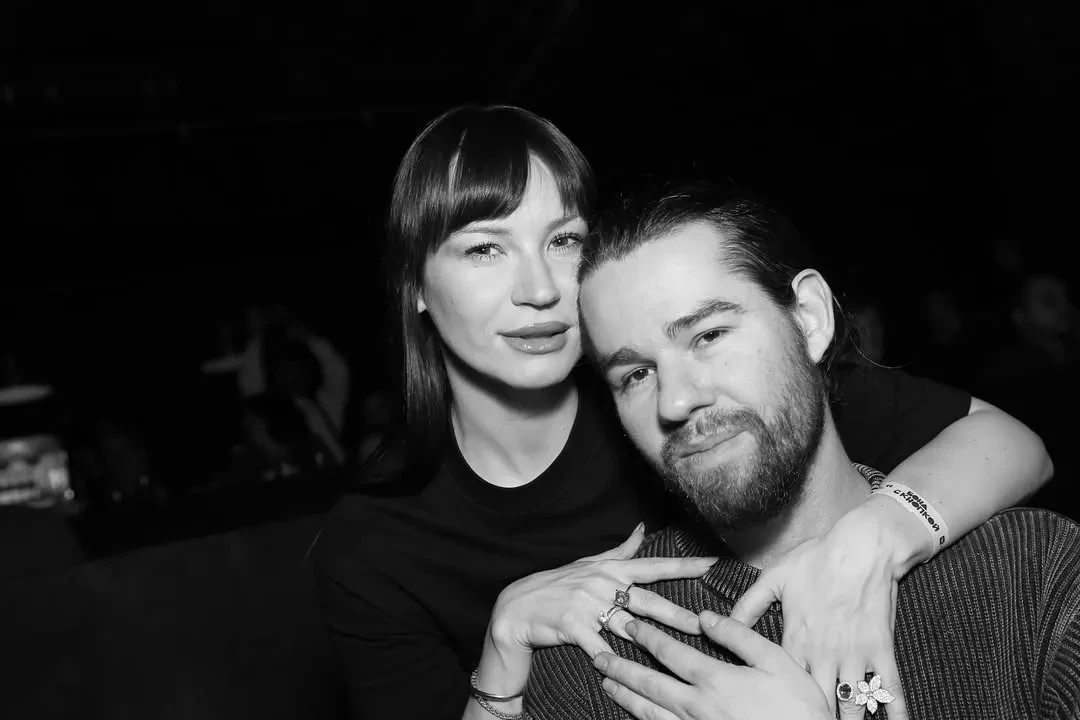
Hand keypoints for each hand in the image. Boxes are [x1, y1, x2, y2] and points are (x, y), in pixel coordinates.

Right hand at [489, 523, 716, 658]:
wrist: (517, 608)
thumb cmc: (556, 586)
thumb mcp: (589, 563)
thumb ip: (620, 551)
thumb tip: (642, 528)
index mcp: (610, 570)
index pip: (653, 566)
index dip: (683, 565)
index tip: (710, 564)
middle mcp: (602, 584)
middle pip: (648, 601)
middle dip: (677, 613)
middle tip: (703, 623)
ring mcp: (587, 605)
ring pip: (628, 626)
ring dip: (652, 640)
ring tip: (676, 653)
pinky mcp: (574, 626)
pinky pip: (599, 647)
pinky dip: (611, 660)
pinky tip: (625, 671)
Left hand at [594, 612, 832, 719]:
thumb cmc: (797, 706)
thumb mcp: (776, 660)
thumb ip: (739, 636)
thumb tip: (707, 616)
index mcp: (715, 679)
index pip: (670, 652)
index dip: (648, 636)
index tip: (630, 624)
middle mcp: (697, 705)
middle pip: (649, 683)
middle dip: (622, 667)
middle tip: (599, 655)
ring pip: (650, 711)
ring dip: (625, 695)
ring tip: (606, 682)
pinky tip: (634, 715)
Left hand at [729, 503, 910, 717]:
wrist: (861, 546)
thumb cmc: (816, 558)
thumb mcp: (772, 578)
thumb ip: (747, 605)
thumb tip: (716, 620)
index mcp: (795, 638)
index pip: (779, 681)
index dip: (774, 701)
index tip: (772, 713)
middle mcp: (823, 653)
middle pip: (815, 699)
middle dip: (811, 716)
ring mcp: (853, 654)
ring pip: (851, 703)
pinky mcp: (880, 650)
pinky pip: (889, 689)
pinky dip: (894, 712)